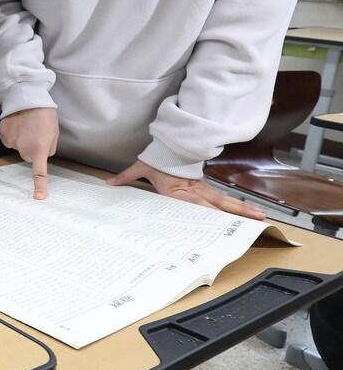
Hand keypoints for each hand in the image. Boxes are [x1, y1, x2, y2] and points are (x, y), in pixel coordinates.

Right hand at [0, 108, 58, 199]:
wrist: (27, 97)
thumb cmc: (45, 115)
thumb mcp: (54, 133)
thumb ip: (48, 148)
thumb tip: (41, 154)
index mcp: (39, 150)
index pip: (39, 172)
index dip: (39, 185)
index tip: (39, 198)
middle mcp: (24, 149)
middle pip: (27, 156)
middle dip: (32, 148)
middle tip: (36, 132)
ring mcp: (11, 142)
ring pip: (17, 147)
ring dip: (22, 139)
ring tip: (26, 125)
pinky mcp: (3, 134)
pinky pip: (8, 139)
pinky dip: (12, 134)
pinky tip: (17, 123)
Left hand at [108, 160, 265, 218]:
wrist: (169, 144)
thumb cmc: (156, 158)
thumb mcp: (141, 167)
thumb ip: (125, 177)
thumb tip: (109, 183)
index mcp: (179, 189)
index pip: (195, 204)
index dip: (207, 215)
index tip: (218, 225)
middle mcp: (195, 190)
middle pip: (218, 204)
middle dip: (236, 213)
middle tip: (256, 221)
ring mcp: (202, 188)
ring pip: (224, 201)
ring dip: (242, 209)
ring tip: (260, 218)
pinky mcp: (205, 187)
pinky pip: (221, 198)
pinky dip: (235, 206)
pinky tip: (248, 213)